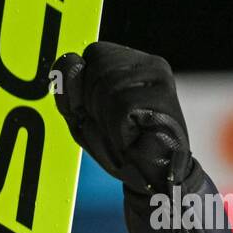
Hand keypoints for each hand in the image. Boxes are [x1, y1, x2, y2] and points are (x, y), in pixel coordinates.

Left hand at [52, 42, 193, 194]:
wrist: (153, 179)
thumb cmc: (119, 148)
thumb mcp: (81, 117)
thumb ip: (68, 90)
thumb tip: (70, 62)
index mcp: (128, 63)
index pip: (91, 53)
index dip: (82, 85)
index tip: (95, 112)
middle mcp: (146, 63)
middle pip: (97, 64)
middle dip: (92, 101)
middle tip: (111, 126)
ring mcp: (158, 75)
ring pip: (107, 83)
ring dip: (105, 117)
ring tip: (122, 132)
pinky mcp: (163, 94)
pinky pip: (121, 104)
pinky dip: (117, 128)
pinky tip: (131, 137)